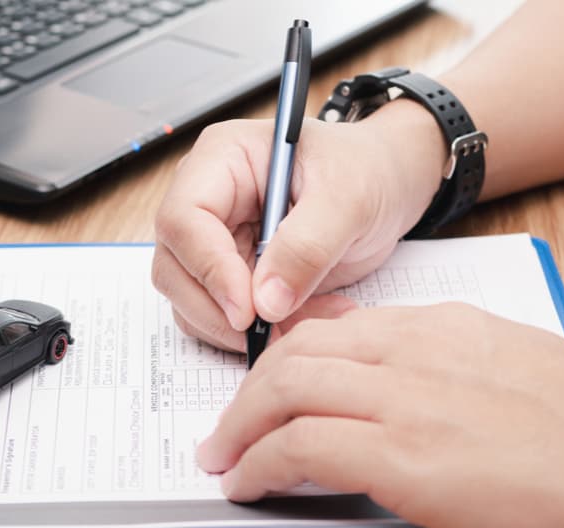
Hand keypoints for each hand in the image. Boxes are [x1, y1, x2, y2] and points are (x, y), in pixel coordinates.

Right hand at [152, 101, 445, 350]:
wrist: (388, 184)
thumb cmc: (367, 171)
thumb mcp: (349, 199)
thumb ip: (307, 246)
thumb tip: (264, 302)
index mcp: (222, 159)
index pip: (183, 219)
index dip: (208, 268)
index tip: (247, 309)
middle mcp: (207, 200)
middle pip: (174, 268)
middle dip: (218, 310)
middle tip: (272, 332)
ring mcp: (215, 240)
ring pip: (191, 301)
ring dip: (241, 329)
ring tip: (308, 320)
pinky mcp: (233, 275)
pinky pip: (223, 317)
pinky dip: (259, 333)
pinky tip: (305, 319)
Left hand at [195, 303, 563, 527]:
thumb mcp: (520, 366)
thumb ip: (462, 365)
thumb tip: (427, 388)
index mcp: (445, 328)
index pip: (340, 325)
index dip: (292, 353)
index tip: (273, 378)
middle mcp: (415, 351)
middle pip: (299, 350)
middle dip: (251, 388)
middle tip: (231, 423)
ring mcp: (405, 400)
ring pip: (286, 388)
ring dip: (241, 424)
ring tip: (224, 455)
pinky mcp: (401, 457)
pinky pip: (299, 448)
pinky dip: (260, 464)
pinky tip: (249, 482)